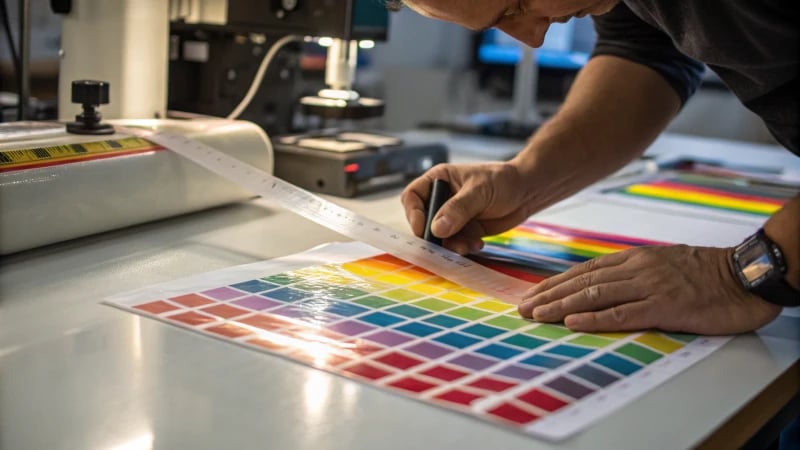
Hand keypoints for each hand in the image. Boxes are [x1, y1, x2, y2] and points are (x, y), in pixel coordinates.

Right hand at [401, 162, 531, 253]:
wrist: (527, 191)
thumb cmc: (503, 180)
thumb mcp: (479, 191)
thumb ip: (458, 209)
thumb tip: (436, 229)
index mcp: (438, 181)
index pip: (413, 197)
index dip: (414, 214)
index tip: (424, 229)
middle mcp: (442, 199)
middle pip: (423, 221)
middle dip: (434, 236)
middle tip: (445, 245)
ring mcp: (453, 216)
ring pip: (439, 237)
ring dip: (451, 245)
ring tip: (468, 245)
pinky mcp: (465, 230)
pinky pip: (456, 243)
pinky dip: (464, 247)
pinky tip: (478, 243)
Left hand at [517, 245, 781, 334]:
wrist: (743, 275)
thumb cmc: (705, 273)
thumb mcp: (662, 264)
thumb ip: (633, 272)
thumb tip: (604, 284)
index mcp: (634, 259)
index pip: (584, 271)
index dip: (556, 284)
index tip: (533, 295)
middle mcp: (635, 269)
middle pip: (582, 282)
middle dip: (549, 295)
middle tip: (523, 308)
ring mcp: (649, 286)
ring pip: (595, 295)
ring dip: (562, 306)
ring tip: (537, 315)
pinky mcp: (664, 306)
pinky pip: (622, 312)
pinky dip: (594, 318)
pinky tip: (572, 322)